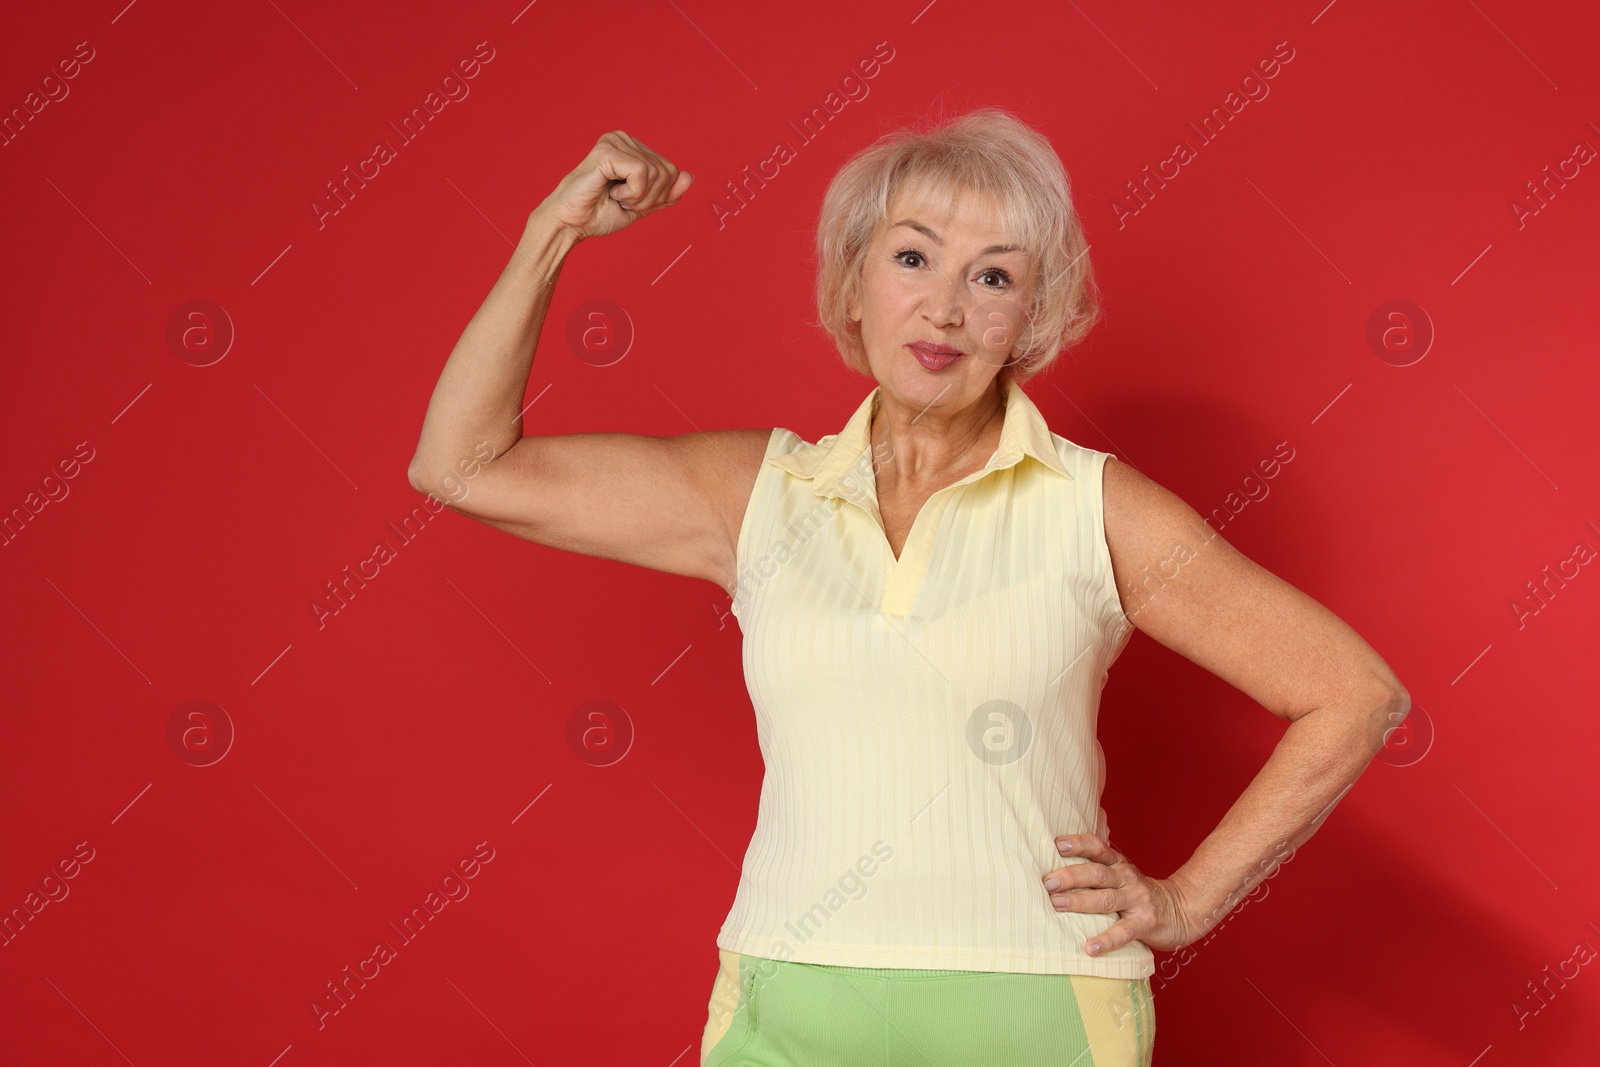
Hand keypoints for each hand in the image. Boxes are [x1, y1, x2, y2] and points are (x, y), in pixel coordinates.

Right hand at [535, 130, 692, 241]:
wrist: (571, 224)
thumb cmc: (599, 214)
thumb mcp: (642, 204)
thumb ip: (666, 193)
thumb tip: (690, 177)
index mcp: (633, 147)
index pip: (672, 171)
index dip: (659, 196)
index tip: (631, 201)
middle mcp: (624, 138)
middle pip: (668, 171)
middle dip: (650, 197)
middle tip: (622, 201)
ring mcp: (615, 141)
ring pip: (656, 173)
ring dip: (638, 197)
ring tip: (614, 197)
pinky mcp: (607, 150)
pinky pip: (641, 173)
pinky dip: (631, 192)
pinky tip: (610, 192)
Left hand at [1041, 833, 1203, 955]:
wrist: (1183, 910)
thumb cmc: (1140, 894)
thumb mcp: (1122, 874)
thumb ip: (1097, 868)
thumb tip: (1056, 865)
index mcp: (1118, 865)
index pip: (1098, 847)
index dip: (1079, 844)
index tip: (1058, 844)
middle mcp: (1126, 879)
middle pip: (1097, 873)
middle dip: (1071, 876)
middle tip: (1048, 882)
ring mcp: (1137, 901)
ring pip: (1106, 899)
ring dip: (1080, 901)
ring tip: (1057, 904)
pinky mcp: (1145, 924)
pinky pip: (1123, 932)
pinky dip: (1106, 940)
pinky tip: (1090, 948)